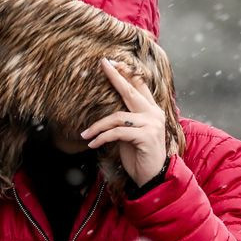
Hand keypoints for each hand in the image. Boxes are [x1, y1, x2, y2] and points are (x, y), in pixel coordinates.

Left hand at [80, 58, 167, 186]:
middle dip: (115, 76)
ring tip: (86, 134)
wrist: (153, 178)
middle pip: (130, 91)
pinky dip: (102, 137)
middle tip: (102, 64)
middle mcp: (154, 114)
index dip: (126, 73)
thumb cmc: (140, 156)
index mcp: (152, 110)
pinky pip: (117, 132)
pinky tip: (93, 144)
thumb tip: (106, 110)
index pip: (139, 86)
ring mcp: (152, 124)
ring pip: (117, 117)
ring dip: (97, 127)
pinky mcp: (146, 137)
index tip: (111, 62)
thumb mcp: (130, 134)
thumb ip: (124, 120)